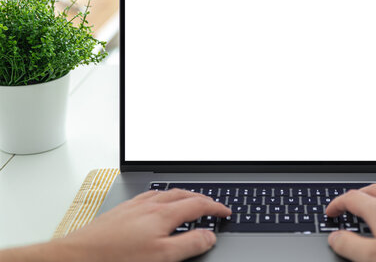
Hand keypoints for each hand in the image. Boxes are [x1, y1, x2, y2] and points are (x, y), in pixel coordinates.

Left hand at [53, 189, 230, 261]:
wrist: (77, 256)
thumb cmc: (116, 257)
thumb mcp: (161, 256)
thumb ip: (189, 245)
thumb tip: (209, 236)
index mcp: (163, 214)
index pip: (197, 204)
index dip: (215, 207)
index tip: (225, 212)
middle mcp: (150, 204)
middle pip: (183, 194)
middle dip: (201, 198)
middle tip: (212, 207)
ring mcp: (134, 205)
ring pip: (166, 193)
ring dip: (182, 195)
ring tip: (189, 202)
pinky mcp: (122, 210)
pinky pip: (149, 196)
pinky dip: (163, 197)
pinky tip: (156, 204)